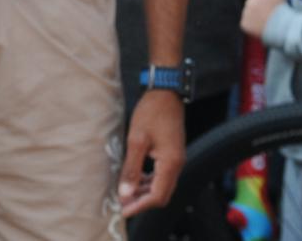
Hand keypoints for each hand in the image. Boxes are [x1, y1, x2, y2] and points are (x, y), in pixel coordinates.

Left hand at [117, 87, 185, 216]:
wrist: (166, 92)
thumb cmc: (151, 112)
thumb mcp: (137, 140)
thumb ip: (132, 169)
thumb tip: (126, 193)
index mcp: (170, 163)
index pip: (157, 196)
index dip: (140, 205)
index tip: (123, 209)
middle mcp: (177, 164)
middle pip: (162, 195)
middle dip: (143, 202)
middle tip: (124, 203)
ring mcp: (177, 159)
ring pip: (163, 186)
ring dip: (146, 192)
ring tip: (127, 192)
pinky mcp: (173, 154)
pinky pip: (163, 176)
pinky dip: (150, 182)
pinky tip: (137, 178)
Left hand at [240, 0, 286, 39]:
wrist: (281, 27)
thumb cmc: (281, 10)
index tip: (269, 6)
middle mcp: (248, 3)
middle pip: (250, 3)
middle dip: (257, 6)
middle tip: (266, 14)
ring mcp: (245, 14)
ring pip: (248, 13)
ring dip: (253, 15)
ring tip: (264, 21)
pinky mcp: (244, 24)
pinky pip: (246, 23)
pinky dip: (251, 25)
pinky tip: (259, 27)